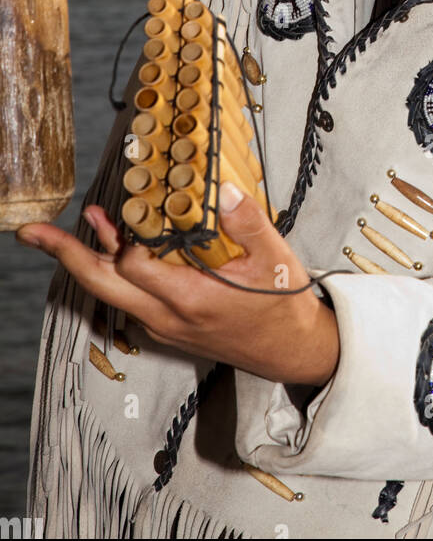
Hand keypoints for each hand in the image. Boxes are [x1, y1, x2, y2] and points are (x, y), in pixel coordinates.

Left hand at [16, 182, 340, 387]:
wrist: (290, 351)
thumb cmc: (282, 306)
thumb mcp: (275, 258)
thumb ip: (246, 222)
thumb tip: (223, 189)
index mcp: (192, 299)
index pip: (136, 267)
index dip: (127, 236)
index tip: (131, 205)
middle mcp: (169, 316)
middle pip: (103, 285)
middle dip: (65, 255)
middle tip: (33, 231)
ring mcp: (164, 323)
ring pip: (113, 290)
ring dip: (91, 256)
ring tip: (83, 219)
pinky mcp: (167, 323)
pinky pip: (129, 294)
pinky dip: (117, 266)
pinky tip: (119, 239)